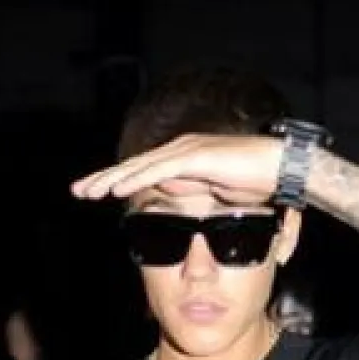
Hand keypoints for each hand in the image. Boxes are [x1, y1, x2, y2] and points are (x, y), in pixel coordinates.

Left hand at [72, 132, 283, 207]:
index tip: (95, 194)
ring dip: (112, 180)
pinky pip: (159, 171)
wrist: (280, 169)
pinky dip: (136, 179)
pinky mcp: (195, 158)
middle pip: (134, 167)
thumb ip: (194, 197)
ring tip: (88, 191)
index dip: (116, 182)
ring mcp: (186, 152)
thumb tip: (177, 207)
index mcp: (183, 161)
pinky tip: (116, 189)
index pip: (142, 172)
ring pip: (140, 168)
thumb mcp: (216, 196)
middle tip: (78, 190)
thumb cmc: (257, 183)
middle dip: (103, 179)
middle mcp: (179, 151)